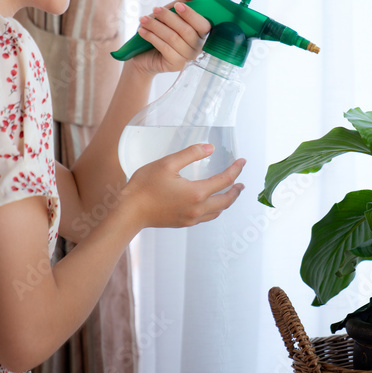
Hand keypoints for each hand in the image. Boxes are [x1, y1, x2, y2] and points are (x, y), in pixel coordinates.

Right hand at [123, 143, 244, 228]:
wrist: (129, 212)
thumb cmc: (145, 187)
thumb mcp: (167, 163)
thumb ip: (190, 154)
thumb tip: (210, 148)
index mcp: (196, 193)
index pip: (224, 180)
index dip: (236, 169)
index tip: (242, 161)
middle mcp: (197, 209)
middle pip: (226, 201)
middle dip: (236, 190)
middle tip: (241, 182)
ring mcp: (190, 218)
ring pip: (217, 211)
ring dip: (227, 201)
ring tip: (230, 192)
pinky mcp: (183, 223)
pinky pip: (206, 217)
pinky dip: (215, 209)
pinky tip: (211, 203)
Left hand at [128, 0, 212, 75]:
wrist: (143, 54)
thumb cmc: (161, 30)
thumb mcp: (173, 13)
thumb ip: (189, 0)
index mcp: (202, 33)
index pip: (203, 24)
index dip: (191, 14)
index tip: (177, 5)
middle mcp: (198, 46)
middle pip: (186, 30)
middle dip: (169, 18)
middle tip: (155, 9)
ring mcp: (188, 58)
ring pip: (173, 38)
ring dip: (156, 26)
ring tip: (143, 20)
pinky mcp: (176, 65)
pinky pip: (165, 48)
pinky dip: (152, 37)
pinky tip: (142, 31)